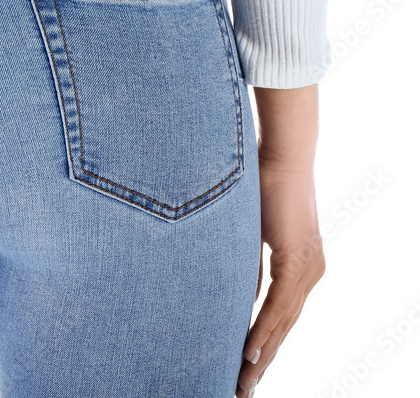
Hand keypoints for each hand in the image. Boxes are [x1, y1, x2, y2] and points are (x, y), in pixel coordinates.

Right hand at [236, 85, 325, 396]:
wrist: (281, 153)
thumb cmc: (256, 180)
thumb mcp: (244, 227)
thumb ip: (240, 256)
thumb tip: (217, 277)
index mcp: (298, 264)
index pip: (278, 315)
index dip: (260, 343)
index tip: (240, 367)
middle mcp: (310, 272)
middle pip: (283, 328)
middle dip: (260, 361)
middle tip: (239, 387)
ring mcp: (309, 268)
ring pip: (282, 324)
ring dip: (260, 355)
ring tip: (240, 380)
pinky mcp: (300, 262)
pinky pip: (279, 306)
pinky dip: (263, 330)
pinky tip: (249, 352)